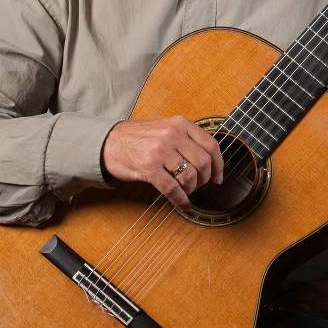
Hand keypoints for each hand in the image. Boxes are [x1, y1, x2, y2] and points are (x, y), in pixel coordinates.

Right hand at [101, 115, 223, 208]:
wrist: (108, 143)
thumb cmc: (138, 138)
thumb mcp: (165, 127)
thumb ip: (186, 138)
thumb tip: (210, 160)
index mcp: (180, 123)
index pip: (211, 145)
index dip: (219, 165)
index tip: (219, 177)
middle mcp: (172, 135)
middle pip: (203, 162)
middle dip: (205, 179)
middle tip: (200, 186)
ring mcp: (160, 151)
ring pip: (189, 176)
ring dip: (191, 189)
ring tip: (186, 191)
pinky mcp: (149, 168)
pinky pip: (173, 189)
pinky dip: (181, 200)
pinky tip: (182, 203)